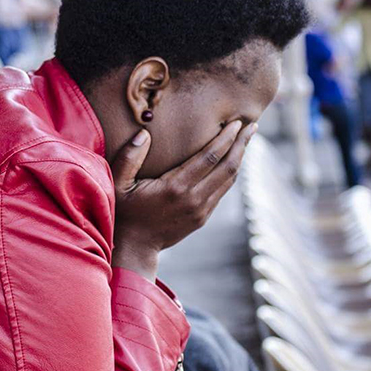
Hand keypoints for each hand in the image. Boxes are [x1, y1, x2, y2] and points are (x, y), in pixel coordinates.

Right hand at [111, 120, 256, 280]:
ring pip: (229, 180)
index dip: (226, 138)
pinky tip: (232, 161)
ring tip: (247, 139)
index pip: (210, 157)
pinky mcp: (202, 218)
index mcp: (175, 187)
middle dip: (242, 144)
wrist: (135, 247)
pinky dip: (230, 174)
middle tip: (252, 125)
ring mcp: (200, 210)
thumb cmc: (124, 212)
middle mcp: (193, 199)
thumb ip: (128, 157)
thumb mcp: (117, 184)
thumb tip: (144, 133)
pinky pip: (222, 191)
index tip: (237, 122)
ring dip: (240, 158)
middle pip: (228, 166)